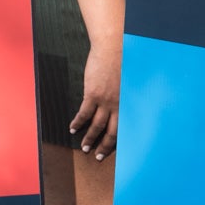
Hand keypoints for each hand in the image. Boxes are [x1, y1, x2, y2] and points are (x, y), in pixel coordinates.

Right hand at [71, 35, 122, 158]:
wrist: (115, 47)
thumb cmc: (125, 60)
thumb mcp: (131, 81)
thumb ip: (128, 93)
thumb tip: (126, 101)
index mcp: (129, 102)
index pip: (126, 126)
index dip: (120, 139)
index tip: (116, 148)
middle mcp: (119, 105)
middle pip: (112, 132)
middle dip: (104, 146)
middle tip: (98, 157)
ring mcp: (106, 101)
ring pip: (96, 126)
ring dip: (89, 138)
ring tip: (84, 147)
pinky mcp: (93, 94)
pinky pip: (84, 113)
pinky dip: (78, 122)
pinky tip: (73, 128)